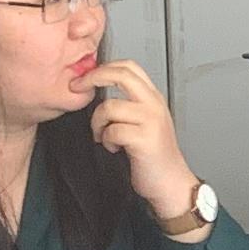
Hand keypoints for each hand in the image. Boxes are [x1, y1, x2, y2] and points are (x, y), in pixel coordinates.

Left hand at [86, 61, 202, 220]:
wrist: (171, 183)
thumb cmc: (154, 156)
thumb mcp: (146, 122)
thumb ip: (129, 104)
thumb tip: (98, 90)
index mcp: (153, 98)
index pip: (129, 67)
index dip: (104, 67)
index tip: (86, 77)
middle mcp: (154, 105)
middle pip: (121, 75)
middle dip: (93, 77)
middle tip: (77, 87)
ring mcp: (151, 121)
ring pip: (109, 107)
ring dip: (98, 123)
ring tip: (103, 135)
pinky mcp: (145, 139)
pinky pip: (112, 130)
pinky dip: (107, 140)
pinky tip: (114, 148)